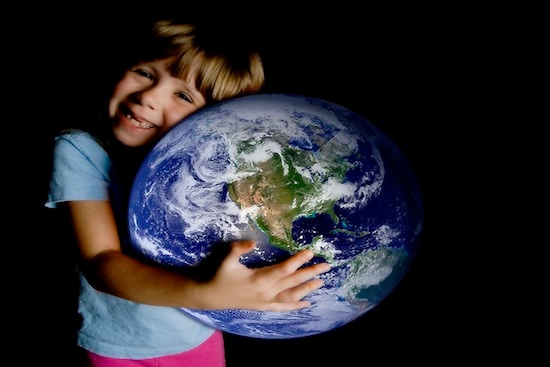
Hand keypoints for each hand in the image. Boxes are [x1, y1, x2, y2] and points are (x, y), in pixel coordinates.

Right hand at [199, 240, 330, 311]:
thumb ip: (239, 248)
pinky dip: (296, 306)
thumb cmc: (219, 275)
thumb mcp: (227, 259)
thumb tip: (253, 242)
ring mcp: (266, 301)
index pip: (284, 268)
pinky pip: (283, 308)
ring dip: (307, 289)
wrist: (210, 296)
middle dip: (310, 273)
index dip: (298, 260)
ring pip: (292, 295)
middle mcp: (266, 292)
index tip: (310, 252)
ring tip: (321, 282)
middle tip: (326, 266)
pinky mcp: (263, 307)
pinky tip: (307, 304)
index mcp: (259, 279)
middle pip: (293, 281)